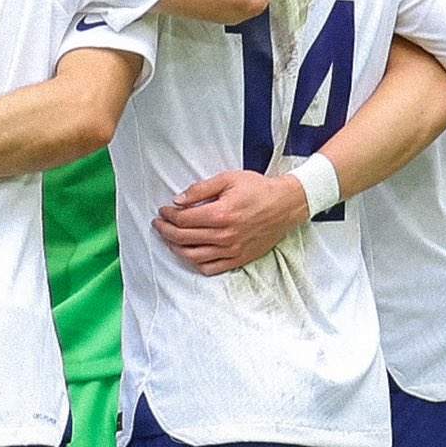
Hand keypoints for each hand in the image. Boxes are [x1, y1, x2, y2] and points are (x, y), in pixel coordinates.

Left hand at [154, 169, 307, 274]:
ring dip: (175, 248)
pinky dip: (195, 263)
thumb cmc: (258, 189)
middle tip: (159, 224)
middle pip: (183, 238)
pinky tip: (190, 253)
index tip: (163, 211)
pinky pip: (210, 268)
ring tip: (169, 238)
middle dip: (165, 231)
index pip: (183, 220)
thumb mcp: (228, 178)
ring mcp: (232, 250)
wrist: (286, 205)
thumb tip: (177, 201)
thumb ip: (200, 189)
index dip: (168, 215)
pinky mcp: (239, 259)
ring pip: (193, 256)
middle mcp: (225, 235)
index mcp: (221, 214)